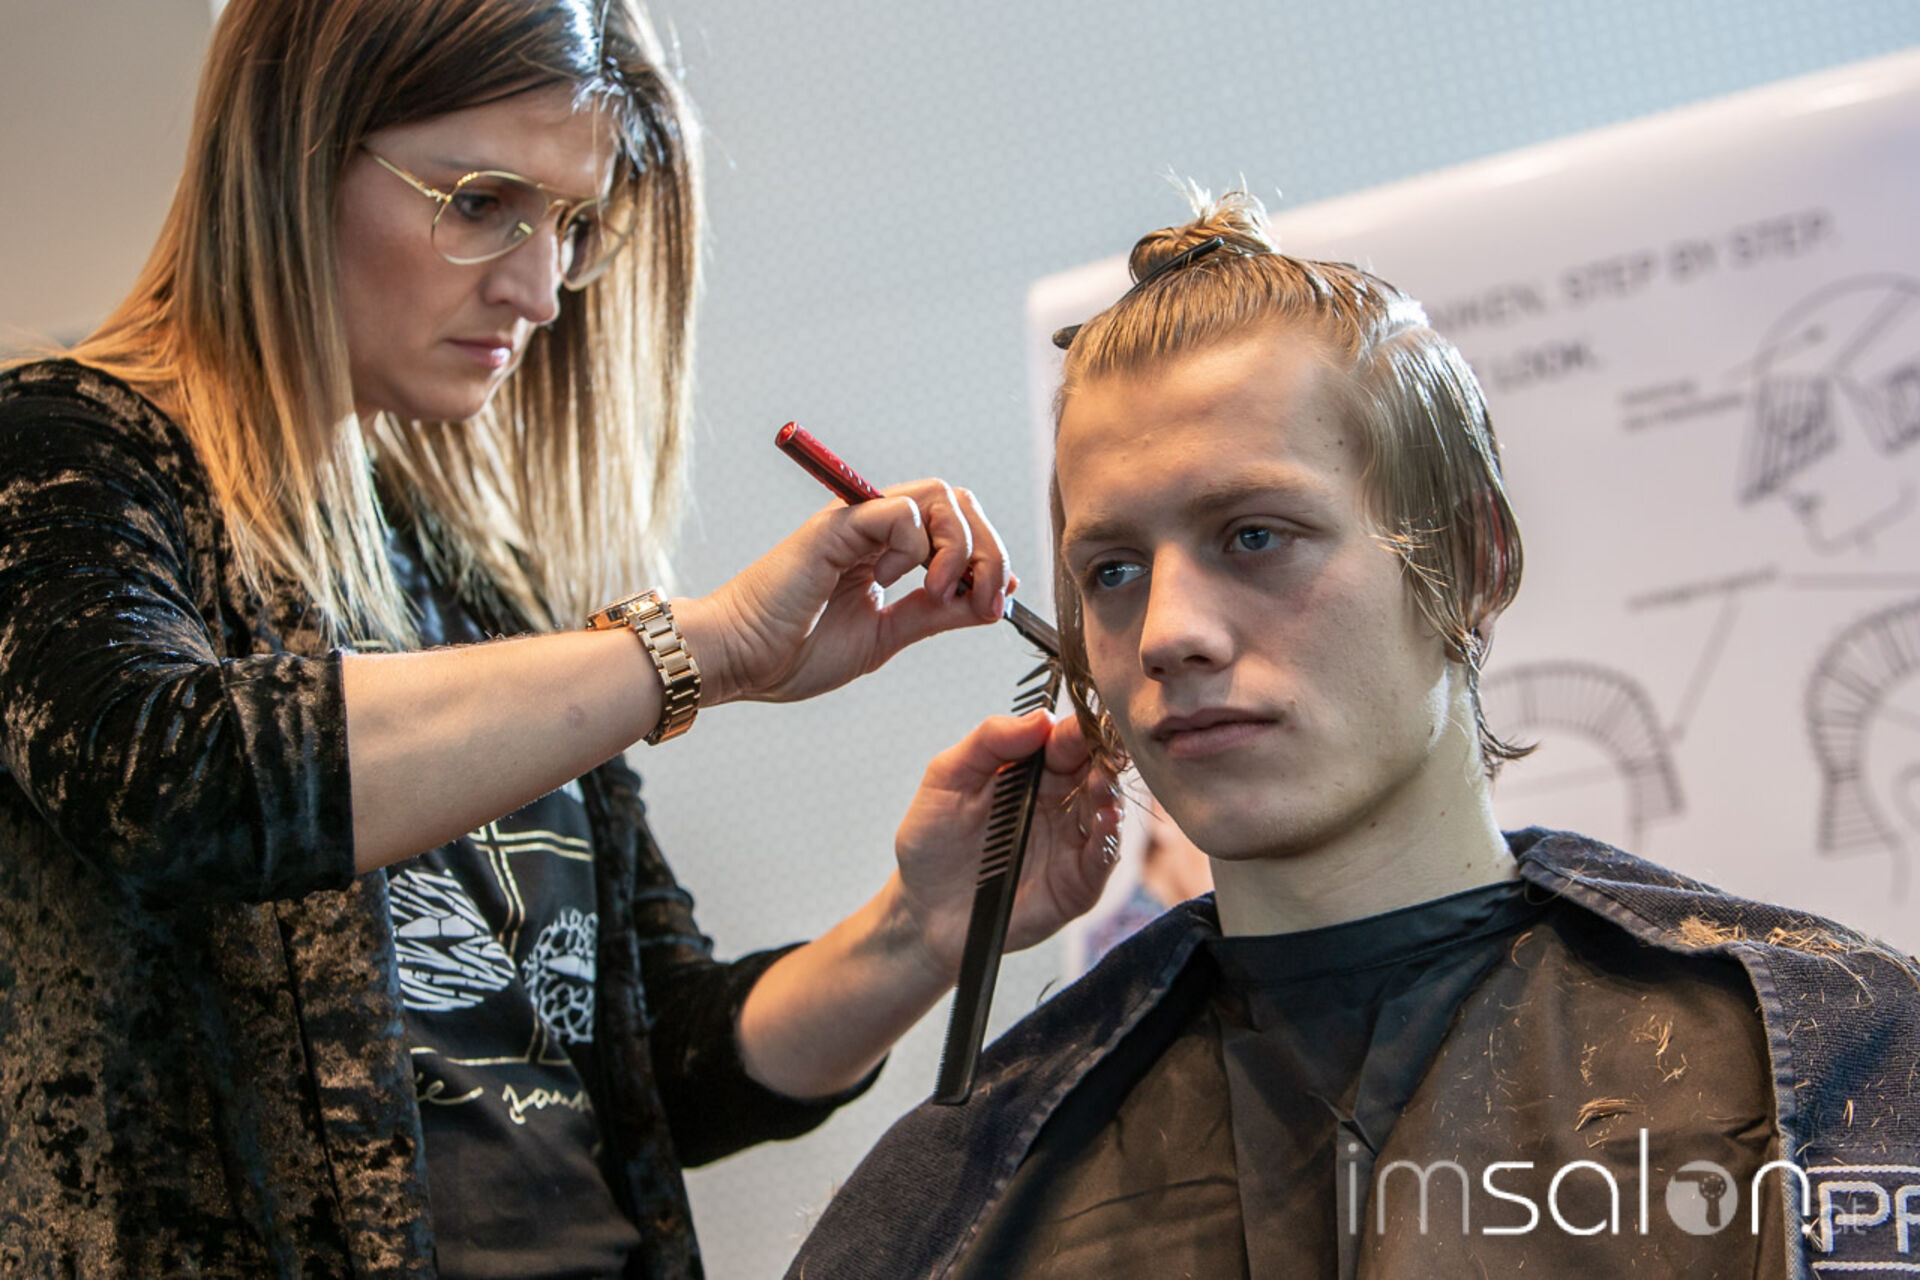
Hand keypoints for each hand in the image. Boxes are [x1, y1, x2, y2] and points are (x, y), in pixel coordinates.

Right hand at [676, 478, 1011, 705]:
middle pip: (957, 503)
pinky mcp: (834, 528)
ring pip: (938, 496)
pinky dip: (921, 544)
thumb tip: (992, 599)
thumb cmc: (792, 653)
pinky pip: (898, 511)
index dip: (988, 557)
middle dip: (988, 548)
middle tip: (985, 598)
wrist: (737, 663)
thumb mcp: (885, 636)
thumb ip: (935, 614)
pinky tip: (907, 582)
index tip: (995, 603)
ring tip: (947, 591)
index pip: (956, 526)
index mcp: (883, 551)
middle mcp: (871, 528)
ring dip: (961, 546)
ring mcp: (853, 524)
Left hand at [890, 710, 1123, 981]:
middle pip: (1096, 770)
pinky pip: (1103, 859)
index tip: (1084, 718)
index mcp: (1032, 772)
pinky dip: (1109, 839)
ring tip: (1100, 782)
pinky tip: (1105, 821)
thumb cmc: (932, 841)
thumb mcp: (947, 777)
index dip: (1077, 728)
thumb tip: (1041, 716)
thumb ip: (990, 741)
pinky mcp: (1077, 884)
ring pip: (1106, 810)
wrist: (922, 909)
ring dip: (1109, 794)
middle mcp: (1059, 803)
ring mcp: (1071, 843)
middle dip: (1103, 756)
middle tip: (1104, 746)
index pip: (1066, 741)